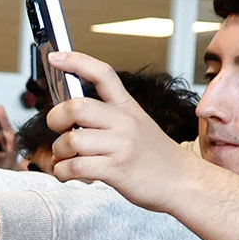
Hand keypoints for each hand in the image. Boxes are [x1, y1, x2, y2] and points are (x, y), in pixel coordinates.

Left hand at [43, 52, 200, 213]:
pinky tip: (67, 173)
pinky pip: (74, 167)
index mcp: (128, 107)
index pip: (102, 73)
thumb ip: (108, 117)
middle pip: (75, 106)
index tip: (55, 57)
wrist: (183, 182)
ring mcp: (121, 145)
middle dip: (55, 119)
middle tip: (58, 130)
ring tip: (65, 159)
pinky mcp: (116, 170)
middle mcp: (124, 122)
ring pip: (71, 140)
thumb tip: (70, 114)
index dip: (75, 61)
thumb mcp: (137, 125)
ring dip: (58, 152)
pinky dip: (62, 172)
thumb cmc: (155, 157)